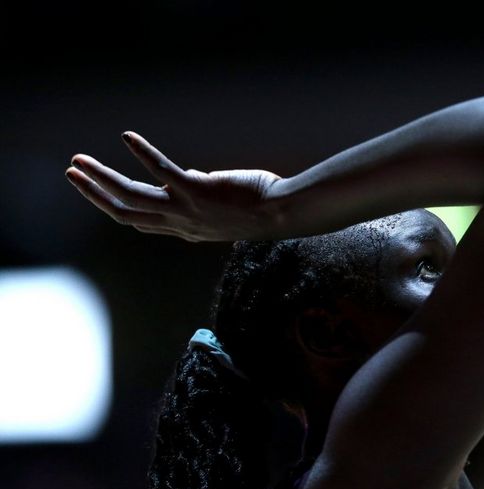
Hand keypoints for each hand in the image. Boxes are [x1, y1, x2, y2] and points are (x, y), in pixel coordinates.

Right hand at [65, 131, 282, 241]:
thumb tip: (190, 174)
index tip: (97, 192)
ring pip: (131, 198)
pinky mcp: (197, 191)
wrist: (282, 213)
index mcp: (186, 228)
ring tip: (78, 161)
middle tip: (73, 174)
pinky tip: (127, 136)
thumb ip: (201, 192)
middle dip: (94, 194)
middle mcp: (180, 223)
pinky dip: (143, 153)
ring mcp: (186, 209)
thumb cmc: (261, 206)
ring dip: (101, 178)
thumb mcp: (223, 206)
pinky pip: (162, 171)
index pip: (141, 222)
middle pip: (125, 213)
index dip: (114, 207)